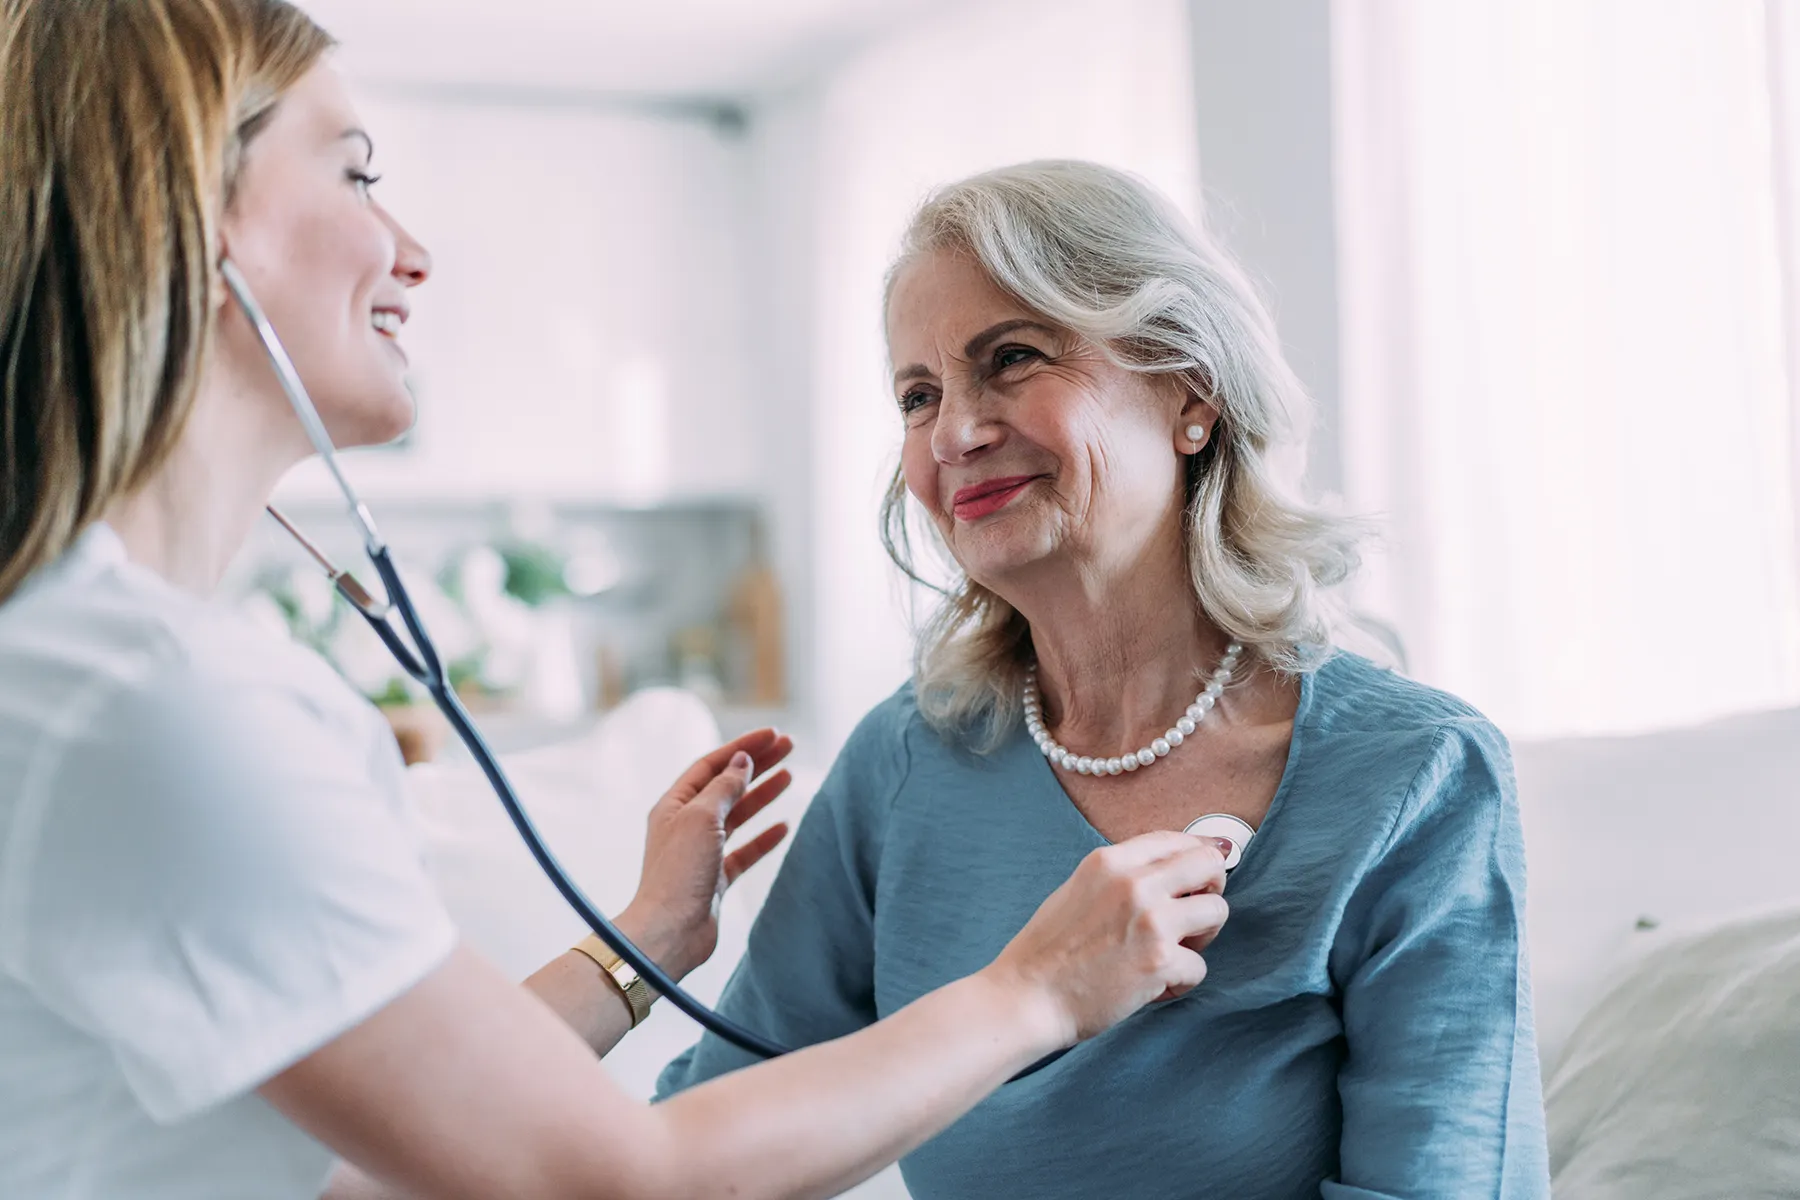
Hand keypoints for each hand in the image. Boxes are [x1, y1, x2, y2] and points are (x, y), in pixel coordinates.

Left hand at [616, 729, 794, 982]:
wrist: (670, 933)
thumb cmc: (678, 874)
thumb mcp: (701, 819)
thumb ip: (724, 788)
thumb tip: (740, 761)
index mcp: (675, 805)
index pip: (712, 765)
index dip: (742, 747)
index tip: (772, 735)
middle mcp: (687, 825)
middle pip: (727, 785)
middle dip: (757, 764)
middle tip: (788, 746)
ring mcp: (702, 852)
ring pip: (738, 815)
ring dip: (762, 795)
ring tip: (790, 776)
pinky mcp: (715, 879)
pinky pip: (744, 851)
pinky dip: (763, 837)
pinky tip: (784, 826)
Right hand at [983, 831, 1231, 1045]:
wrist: (1028, 997)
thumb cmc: (1047, 951)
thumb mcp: (1078, 889)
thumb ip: (1122, 877)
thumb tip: (1170, 872)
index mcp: (1109, 861)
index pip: (1175, 839)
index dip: (1197, 854)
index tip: (1205, 872)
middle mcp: (1134, 883)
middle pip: (1208, 864)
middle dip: (1210, 890)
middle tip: (1193, 916)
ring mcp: (1150, 920)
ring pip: (1217, 911)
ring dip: (1202, 936)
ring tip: (1171, 953)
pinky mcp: (1159, 960)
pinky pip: (1200, 966)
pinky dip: (1181, 981)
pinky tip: (1152, 987)